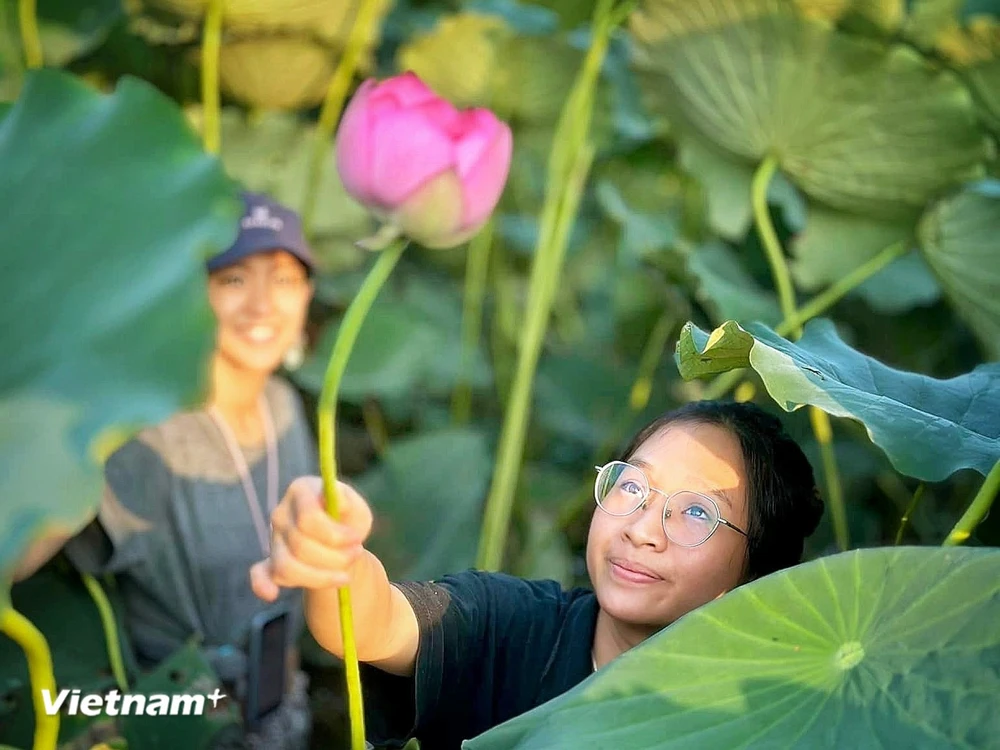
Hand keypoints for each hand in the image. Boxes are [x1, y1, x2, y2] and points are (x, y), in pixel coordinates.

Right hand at [250, 476, 372, 601]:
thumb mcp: (357, 508)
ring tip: (345, 575)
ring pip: (287, 567)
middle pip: (300, 545)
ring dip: (320, 577)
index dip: (335, 534)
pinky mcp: (270, 562)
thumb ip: (349, 503)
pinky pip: (260, 575)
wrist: (343, 541)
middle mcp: (281, 513)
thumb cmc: (349, 520)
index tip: (357, 540)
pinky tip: (272, 594)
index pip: (309, 517)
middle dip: (335, 557)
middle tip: (357, 555)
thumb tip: (338, 504)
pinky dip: (262, 585)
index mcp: (301, 491)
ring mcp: (273, 539)